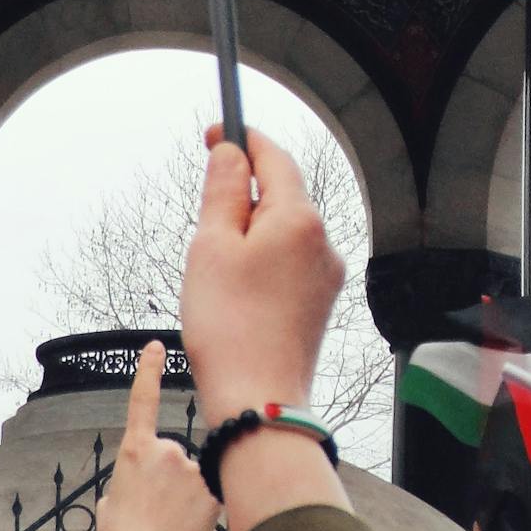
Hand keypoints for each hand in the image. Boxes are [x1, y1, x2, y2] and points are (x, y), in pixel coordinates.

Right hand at [96, 341, 218, 530]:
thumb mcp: (111, 504)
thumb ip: (129, 482)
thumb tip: (138, 485)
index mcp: (134, 451)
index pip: (143, 401)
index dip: (149, 371)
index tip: (155, 345)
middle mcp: (166, 449)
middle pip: (174, 457)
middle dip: (169, 480)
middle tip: (156, 512)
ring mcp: (192, 466)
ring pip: (193, 476)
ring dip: (186, 496)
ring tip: (170, 524)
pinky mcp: (213, 486)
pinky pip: (211, 491)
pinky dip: (202, 507)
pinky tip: (188, 527)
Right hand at [179, 126, 343, 421]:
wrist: (259, 400)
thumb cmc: (229, 326)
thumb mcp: (211, 247)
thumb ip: (222, 191)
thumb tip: (230, 152)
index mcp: (300, 217)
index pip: (274, 157)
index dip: (243, 139)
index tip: (214, 131)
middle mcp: (324, 240)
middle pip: (281, 193)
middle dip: (241, 194)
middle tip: (202, 221)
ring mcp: (327, 273)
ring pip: (283, 230)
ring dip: (249, 232)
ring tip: (215, 274)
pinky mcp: (320, 301)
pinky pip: (289, 262)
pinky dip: (261, 261)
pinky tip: (236, 294)